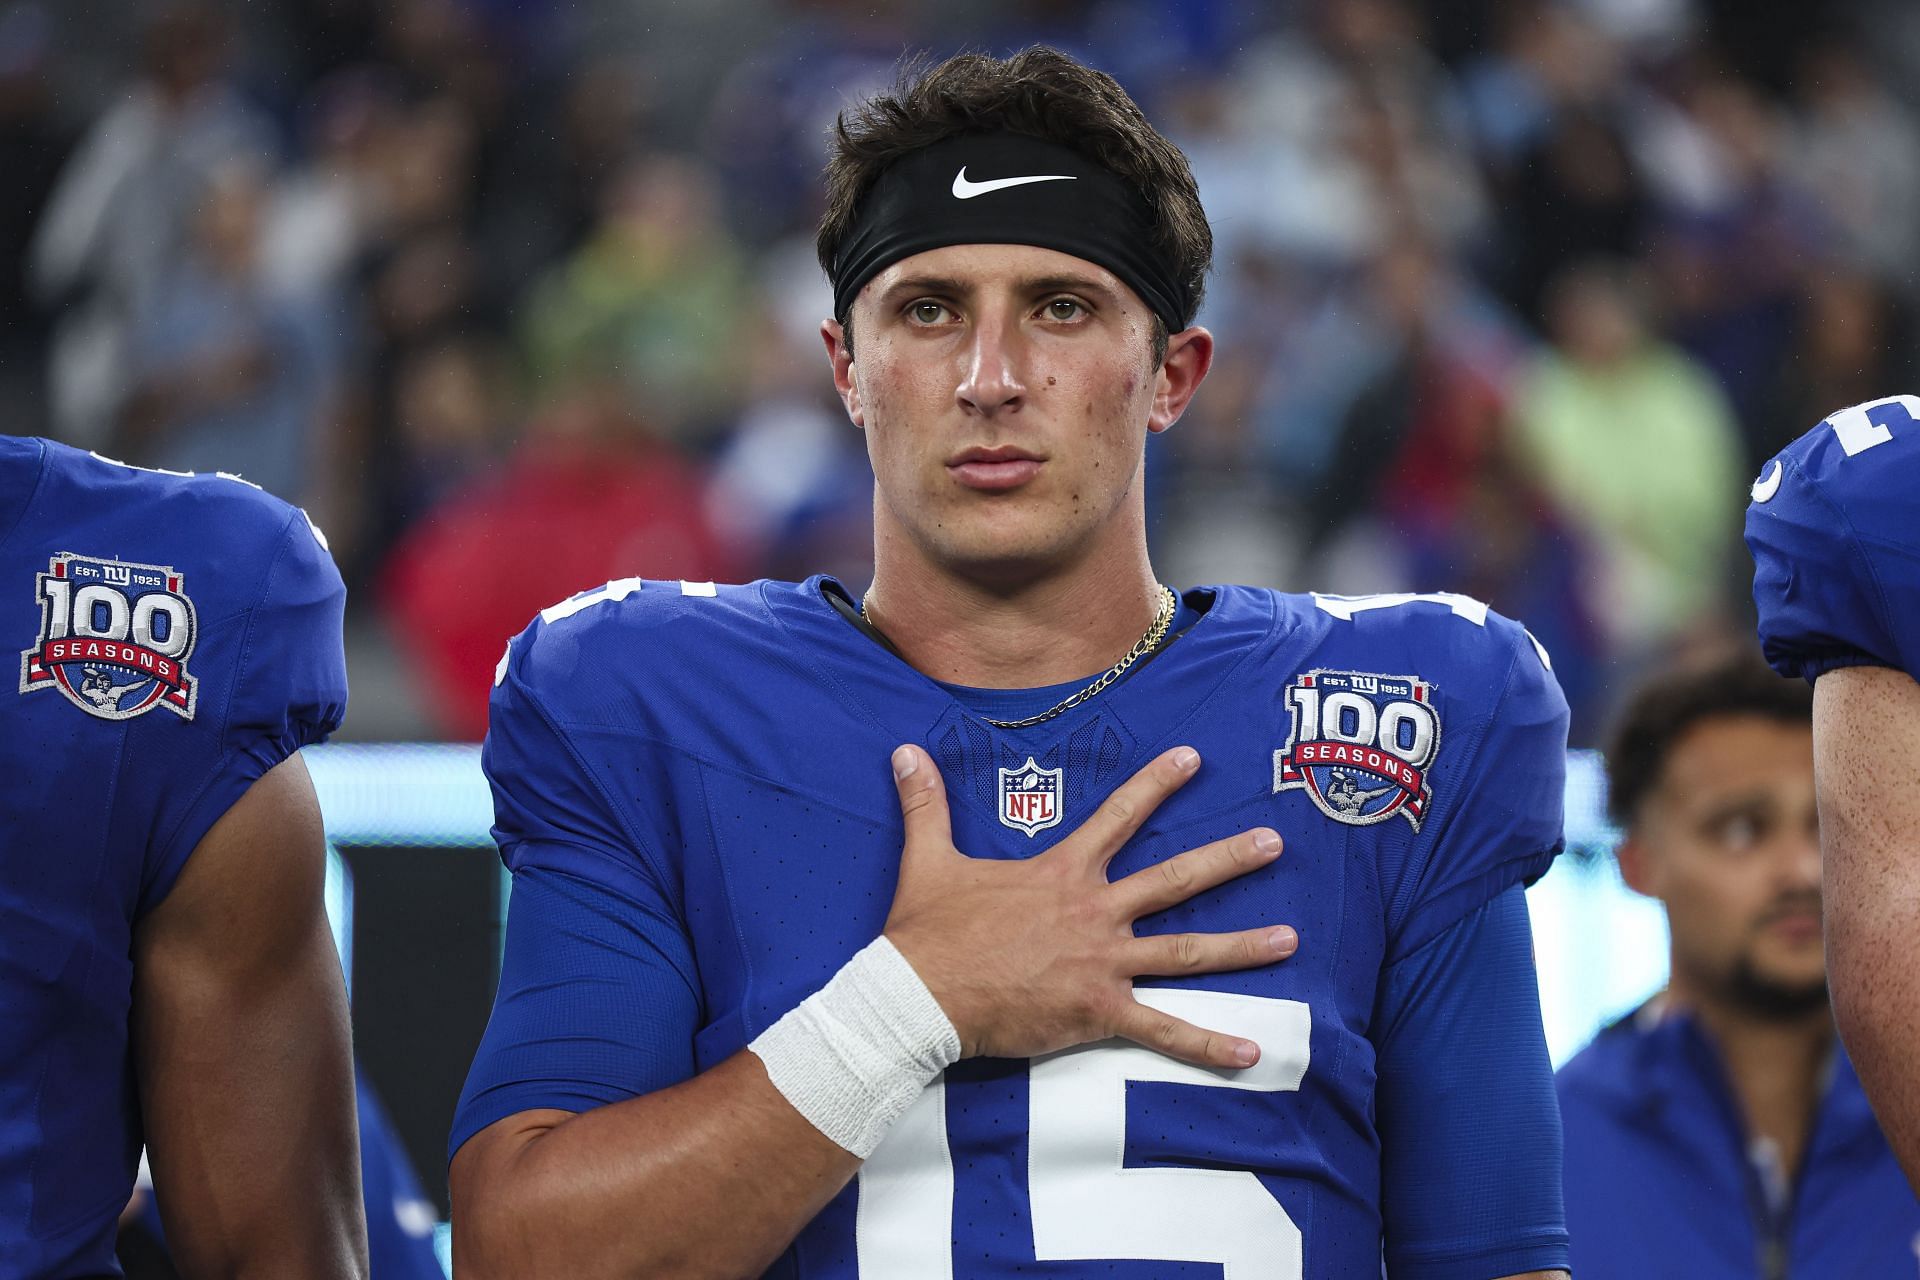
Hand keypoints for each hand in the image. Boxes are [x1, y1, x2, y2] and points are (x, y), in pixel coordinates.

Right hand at [882, 744, 1295, 1068]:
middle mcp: (1094, 912)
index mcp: (1061, 873)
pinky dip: (1206, 1044)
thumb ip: (926, 804)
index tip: (1193, 759)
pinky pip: (1161, 1030)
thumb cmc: (926, 932)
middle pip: (1174, 879)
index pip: (1118, 816)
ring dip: (1240, 946)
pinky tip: (1250, 1052)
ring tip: (1291, 939)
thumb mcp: (927, 859)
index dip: (1156, 784)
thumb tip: (904, 752)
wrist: (919, 995)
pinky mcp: (1098, 1011)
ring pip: (1184, 953)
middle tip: (1274, 845)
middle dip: (1228, 860)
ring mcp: (1102, 962)